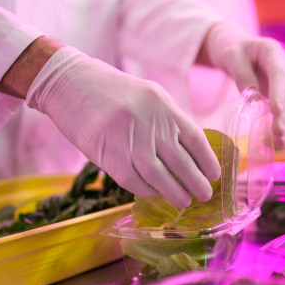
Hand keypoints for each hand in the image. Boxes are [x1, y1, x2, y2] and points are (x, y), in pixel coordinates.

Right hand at [26, 47, 220, 207]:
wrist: (68, 83)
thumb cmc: (112, 92)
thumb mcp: (148, 96)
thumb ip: (168, 120)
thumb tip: (191, 152)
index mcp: (163, 105)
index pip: (195, 138)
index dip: (208, 160)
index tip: (215, 175)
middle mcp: (149, 123)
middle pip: (180, 161)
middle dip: (196, 182)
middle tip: (204, 195)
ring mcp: (128, 139)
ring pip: (159, 176)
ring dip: (174, 192)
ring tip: (184, 201)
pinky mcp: (107, 154)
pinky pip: (132, 180)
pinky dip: (146, 189)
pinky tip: (153, 191)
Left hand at [199, 24, 284, 146]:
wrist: (235, 47)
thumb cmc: (231, 49)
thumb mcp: (231, 58)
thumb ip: (243, 76)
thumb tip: (254, 101)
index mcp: (272, 51)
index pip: (279, 73)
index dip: (279, 93)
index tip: (276, 111)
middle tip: (278, 134)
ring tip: (279, 142)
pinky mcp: (282, 91)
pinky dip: (282, 123)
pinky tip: (277, 139)